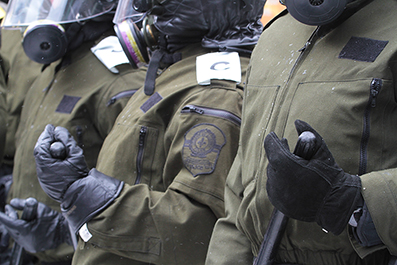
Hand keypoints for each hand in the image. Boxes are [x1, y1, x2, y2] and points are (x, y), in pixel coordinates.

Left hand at [0, 198, 71, 252]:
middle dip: (9, 218)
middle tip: (8, 209)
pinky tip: (24, 224)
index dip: (3, 216)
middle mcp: (24, 240)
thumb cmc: (53, 219)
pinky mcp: (32, 247)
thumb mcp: (39, 208)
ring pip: (15, 234)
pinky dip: (20, 231)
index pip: (9, 222)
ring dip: (14, 224)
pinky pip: (22, 238)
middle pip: (11, 228)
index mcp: (25, 230)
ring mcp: (28, 245)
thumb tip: (11, 202)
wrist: (65, 231)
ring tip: (15, 215)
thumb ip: (24, 204)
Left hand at [34, 124, 88, 201]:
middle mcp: (41, 172)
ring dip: (50, 152)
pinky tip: (60, 159)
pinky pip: (47, 168)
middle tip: (54, 134)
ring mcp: (44, 179)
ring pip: (44, 160)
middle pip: (41, 152)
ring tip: (59, 148)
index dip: (46, 135)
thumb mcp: (76, 155)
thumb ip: (67, 140)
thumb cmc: (79, 176)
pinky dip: (52, 161)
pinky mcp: (48, 184)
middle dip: (47, 143)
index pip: (41, 146)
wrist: (82, 196)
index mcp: (45, 165)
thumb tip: (58, 130)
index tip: (51, 127)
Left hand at [264, 119, 362, 234]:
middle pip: (272, 161)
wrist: (336, 204)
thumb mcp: (321, 150)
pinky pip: (274, 186)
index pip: (271, 146)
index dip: (273, 139)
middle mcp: (278, 180)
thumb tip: (297, 121)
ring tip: (290, 164)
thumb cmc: (330, 175)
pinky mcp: (277, 202)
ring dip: (279, 168)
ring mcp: (277, 193)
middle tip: (285, 147)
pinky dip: (279, 181)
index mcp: (286, 165)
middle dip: (278, 153)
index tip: (275, 135)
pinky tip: (289, 178)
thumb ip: (308, 133)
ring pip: (272, 174)